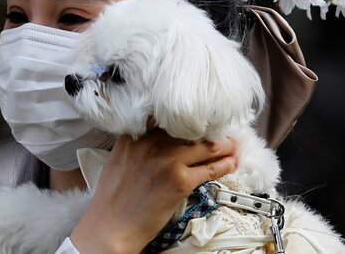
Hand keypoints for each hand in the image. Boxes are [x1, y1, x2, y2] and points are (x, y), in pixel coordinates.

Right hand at [69, 129, 236, 252]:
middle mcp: (151, 143)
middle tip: (220, 132)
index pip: (165, 118)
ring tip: (232, 145)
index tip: (195, 121)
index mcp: (134, 137)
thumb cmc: (112, 198)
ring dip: (223, 145)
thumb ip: (135, 144)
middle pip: (188, 130)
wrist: (112, 225)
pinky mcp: (180, 181)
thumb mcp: (118, 159)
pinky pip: (211, 168)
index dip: (185, 119)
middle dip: (208, 130)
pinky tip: (232, 163)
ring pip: (205, 147)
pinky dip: (225, 165)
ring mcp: (167, 161)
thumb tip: (156, 139)